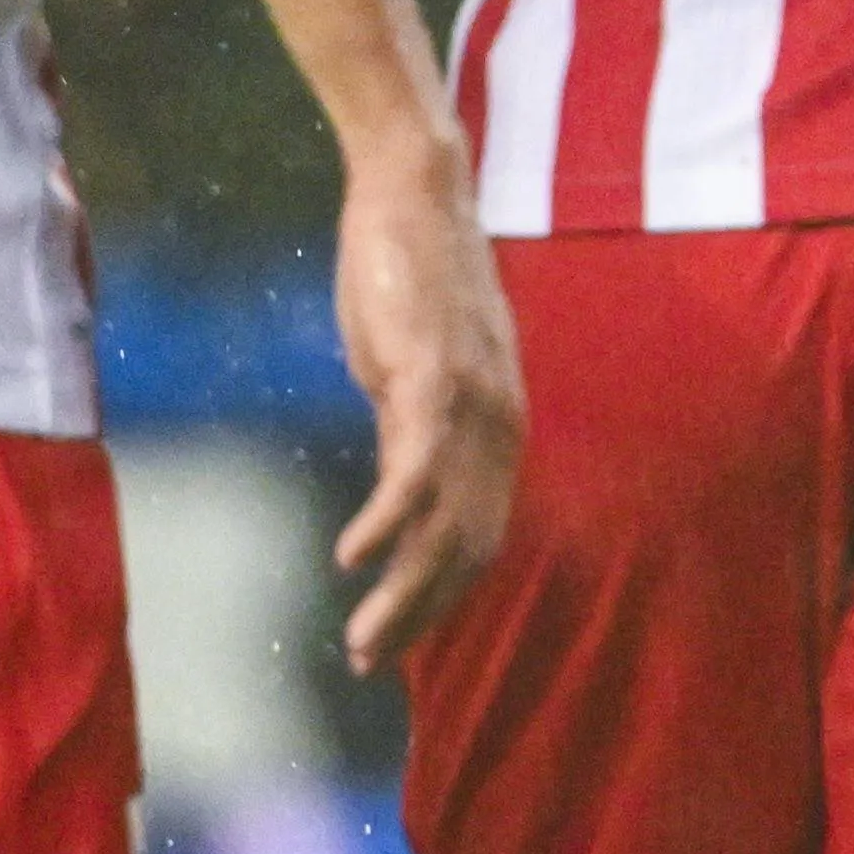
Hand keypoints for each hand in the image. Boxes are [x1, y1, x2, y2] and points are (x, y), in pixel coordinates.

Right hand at [325, 140, 522, 673]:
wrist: (416, 192)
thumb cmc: (412, 273)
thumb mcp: (418, 365)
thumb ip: (416, 423)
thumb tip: (398, 478)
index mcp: (500, 425)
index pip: (481, 535)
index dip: (441, 594)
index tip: (399, 637)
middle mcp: (498, 422)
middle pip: (470, 547)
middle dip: (420, 613)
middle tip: (370, 661)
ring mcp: (470, 401)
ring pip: (445, 524)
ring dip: (402, 592)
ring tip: (363, 640)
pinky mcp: (432, 373)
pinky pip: (414, 468)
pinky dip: (386, 522)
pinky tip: (352, 557)